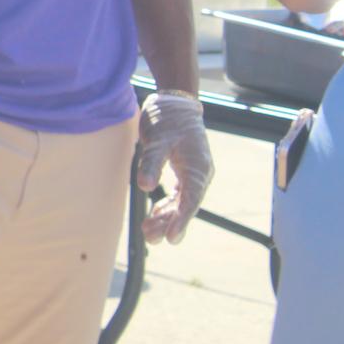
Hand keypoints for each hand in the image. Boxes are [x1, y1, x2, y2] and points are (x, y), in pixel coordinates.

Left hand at [137, 91, 213, 242]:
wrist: (174, 103)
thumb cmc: (168, 119)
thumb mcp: (157, 139)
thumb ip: (151, 163)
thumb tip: (144, 187)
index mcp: (198, 167)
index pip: (191, 200)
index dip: (181, 220)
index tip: (172, 238)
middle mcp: (199, 174)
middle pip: (186, 205)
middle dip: (170, 224)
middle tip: (151, 239)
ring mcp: (193, 173)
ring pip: (181, 203)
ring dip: (165, 218)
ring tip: (148, 235)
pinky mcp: (183, 172)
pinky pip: (177, 195)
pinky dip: (165, 207)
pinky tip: (153, 219)